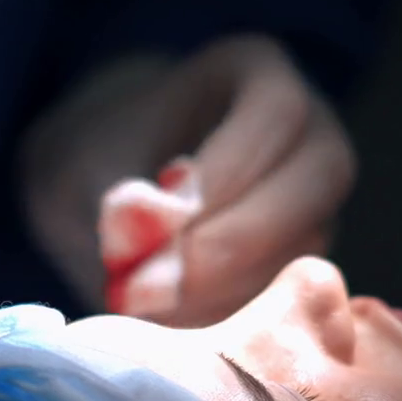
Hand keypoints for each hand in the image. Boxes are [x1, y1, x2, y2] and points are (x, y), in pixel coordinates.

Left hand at [18, 35, 354, 326]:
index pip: (276, 112)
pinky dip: (229, 317)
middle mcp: (308, 134)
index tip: (161, 224)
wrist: (98, 190)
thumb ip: (116, 198)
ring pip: (307, 245)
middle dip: (237, 240)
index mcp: (258, 74)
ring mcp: (316, 202)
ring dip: (228, 289)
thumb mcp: (82, 165)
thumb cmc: (94, 157)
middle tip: (154, 286)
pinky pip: (289, 295)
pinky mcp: (300, 264)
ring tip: (145, 306)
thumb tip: (147, 234)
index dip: (227, 172)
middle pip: (319, 178)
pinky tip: (165, 326)